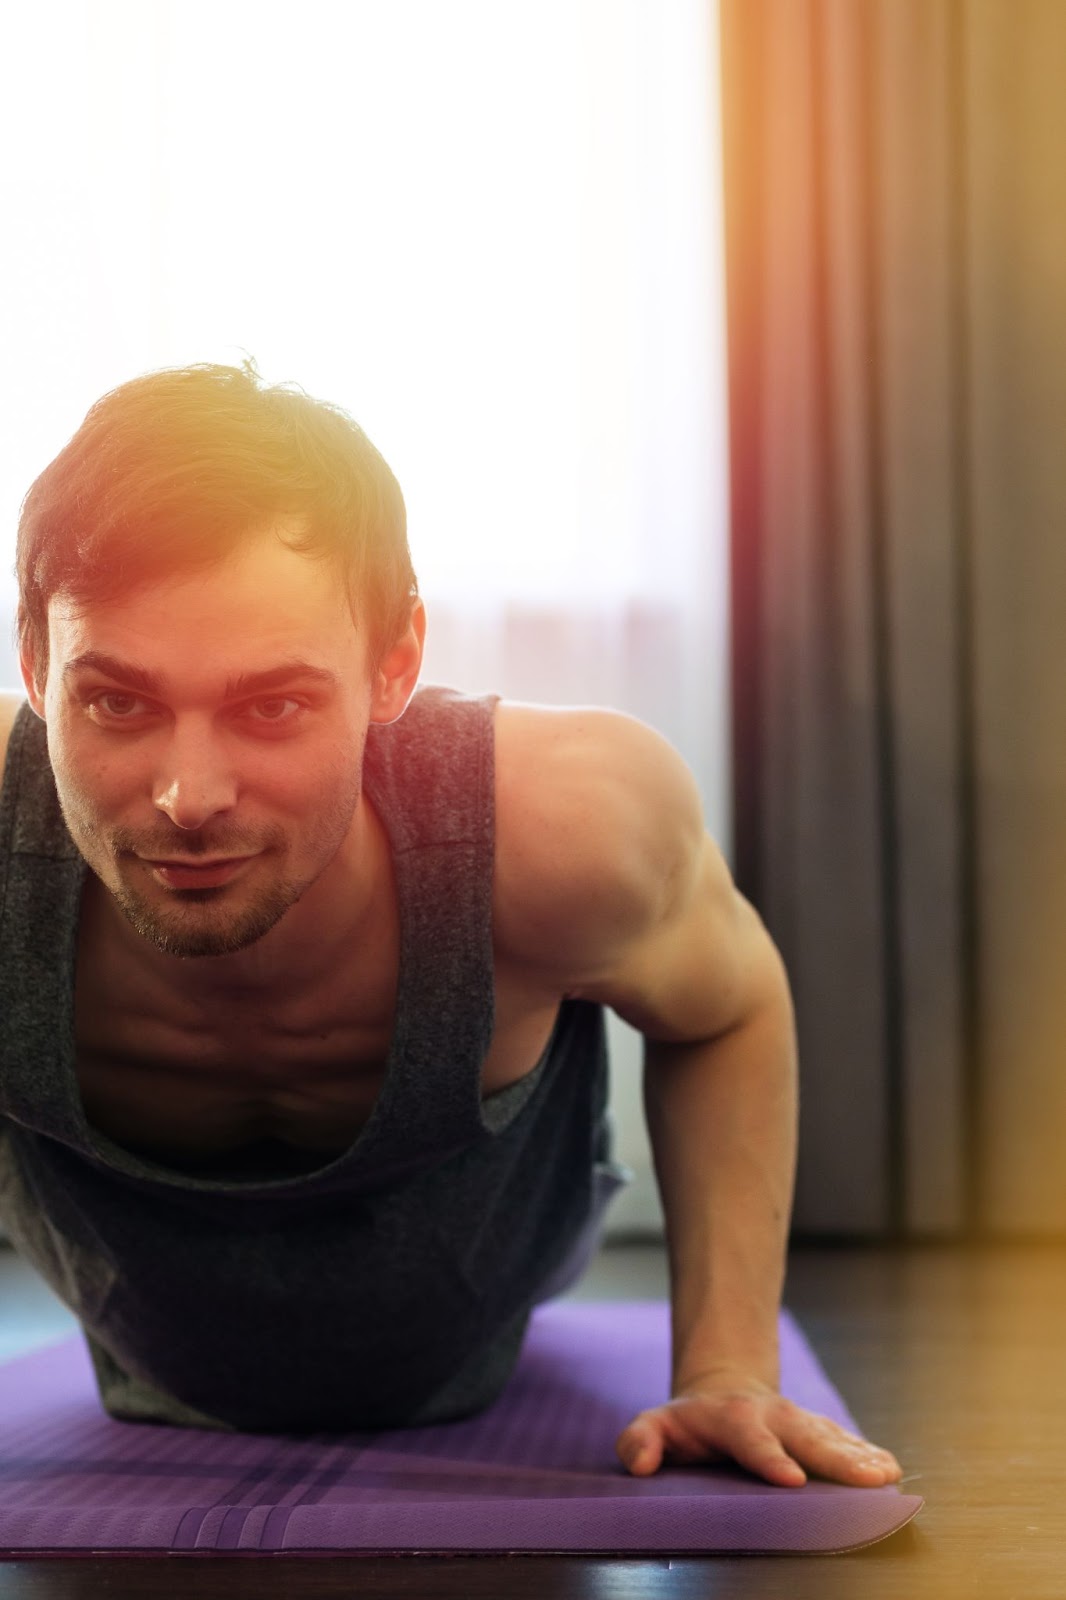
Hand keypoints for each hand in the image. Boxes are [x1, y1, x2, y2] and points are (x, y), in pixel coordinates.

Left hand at [616, 1374, 902, 1487]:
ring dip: (860, 1457)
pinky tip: (890, 1469)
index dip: (770, 1459)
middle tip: (869, 1479)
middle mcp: (773, 1416)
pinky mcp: (817, 1431)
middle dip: (837, 1459)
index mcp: (733, 1418)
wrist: (723, 1392)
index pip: (751, 1440)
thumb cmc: (687, 1423)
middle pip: (807, 1438)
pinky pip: (845, 1441)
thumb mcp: (654, 1424)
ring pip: (832, 1438)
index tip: (792, 1480)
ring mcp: (798, 1422)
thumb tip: (639, 1461)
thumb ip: (641, 1439)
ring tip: (887, 1475)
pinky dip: (868, 1454)